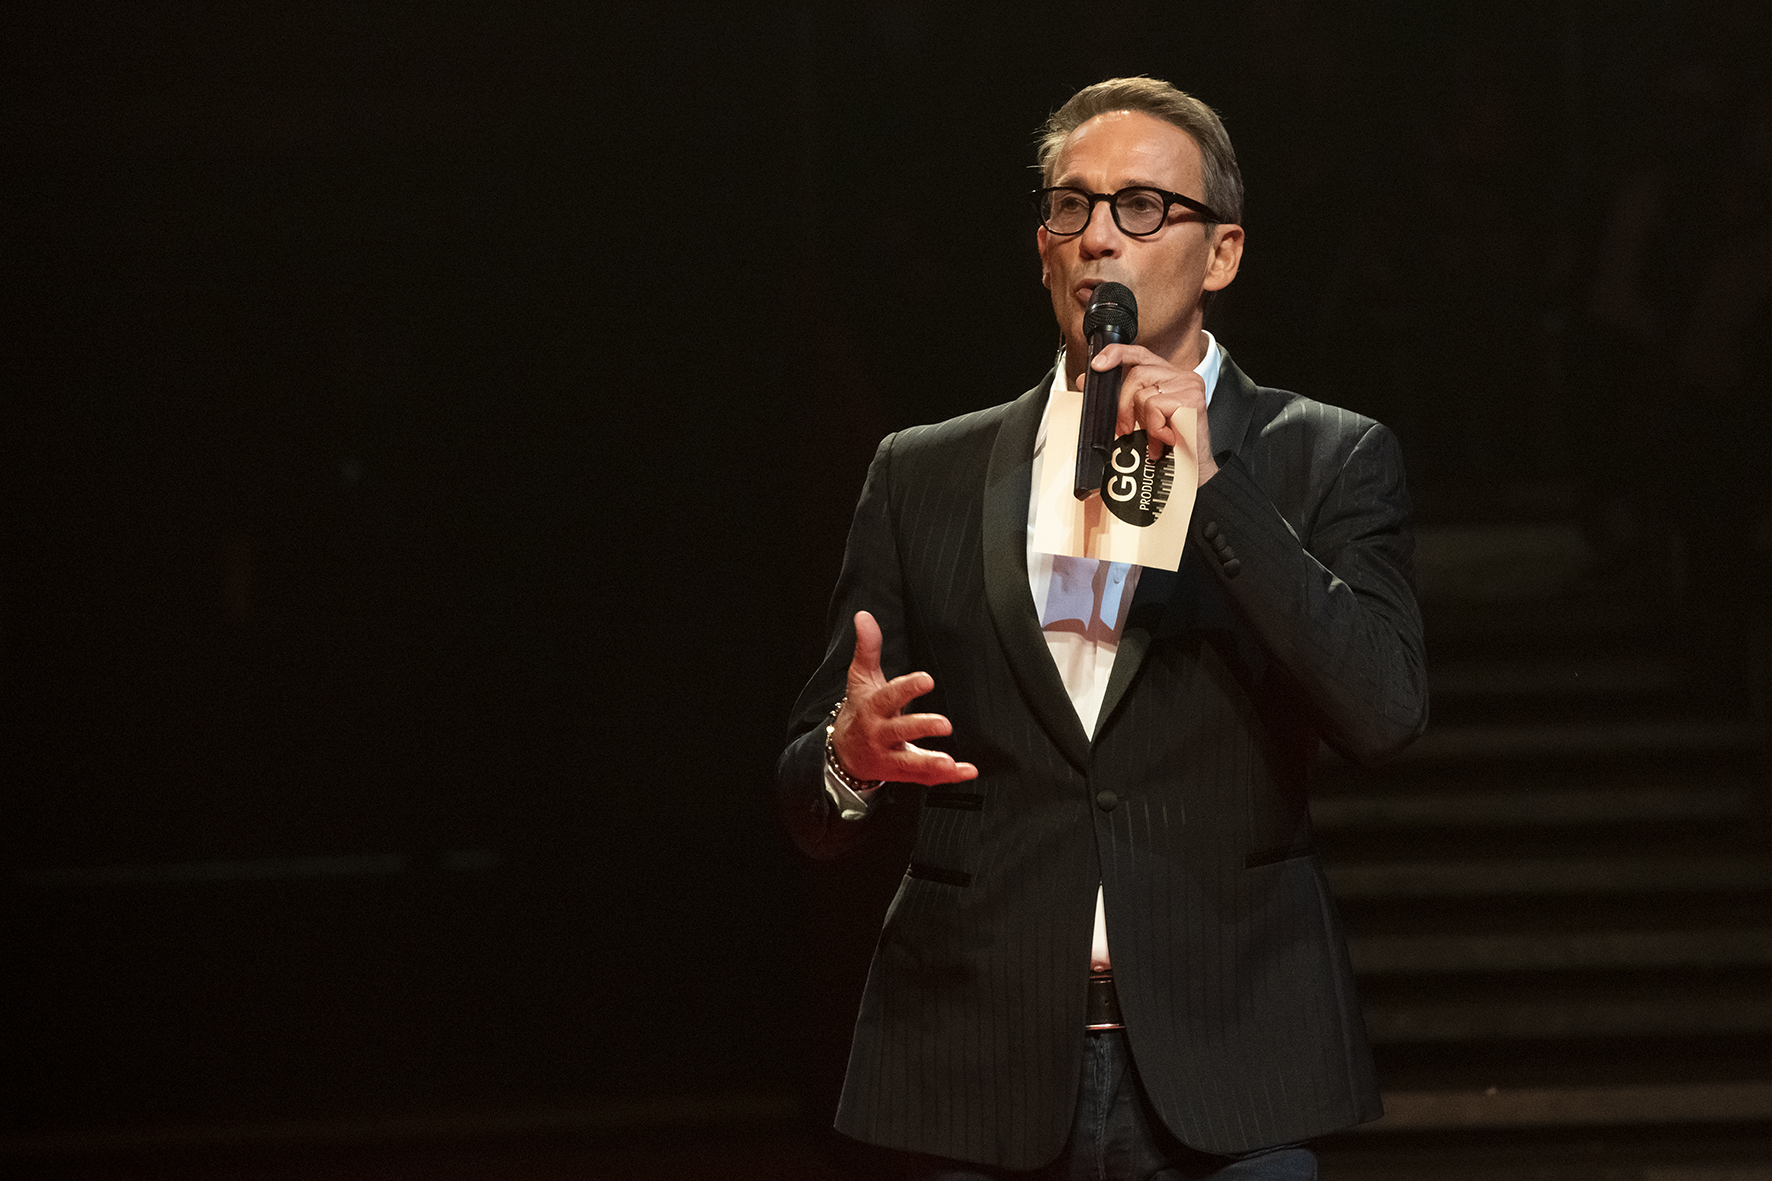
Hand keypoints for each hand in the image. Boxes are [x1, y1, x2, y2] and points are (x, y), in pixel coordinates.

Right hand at [829, 610, 978, 784]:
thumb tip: (864, 615)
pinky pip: (924, 778)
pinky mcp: (902, 772)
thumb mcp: (861, 678)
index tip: (927, 679)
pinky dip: (946, 777)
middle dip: (921, 728)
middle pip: (900, 731)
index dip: (908, 688)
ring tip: (949, 762)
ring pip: (909, 763)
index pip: (890, 696)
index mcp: (873, 707)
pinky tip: (966, 771)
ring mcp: (890, 756)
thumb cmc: (860, 708)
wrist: (844, 753)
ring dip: (930, 762)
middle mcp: (880, 733)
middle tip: (945, 724)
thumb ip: (867, 648)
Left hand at [1090, 343, 1217, 485]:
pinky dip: (1155, 428)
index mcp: (1166, 375)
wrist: (1193, 467)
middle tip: (1126, 429)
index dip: (1116, 354)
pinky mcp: (1192, 398)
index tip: (1097, 364)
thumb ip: (1117, 397)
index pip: (1139, 353)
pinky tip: (1167, 437)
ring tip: (1155, 437)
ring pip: (1144, 394)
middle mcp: (1179, 375)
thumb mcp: (1139, 417)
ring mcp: (1188, 385)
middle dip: (1123, 405)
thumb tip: (1084, 380)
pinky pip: (1156, 408)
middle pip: (1137, 374)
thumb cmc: (1170, 443)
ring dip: (1144, 422)